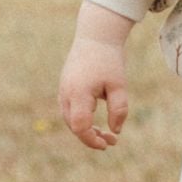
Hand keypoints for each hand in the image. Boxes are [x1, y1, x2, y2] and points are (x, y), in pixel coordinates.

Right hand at [59, 10, 131, 150]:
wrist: (95, 36)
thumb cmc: (109, 60)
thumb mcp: (119, 85)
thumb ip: (119, 109)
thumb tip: (115, 131)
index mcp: (78, 93)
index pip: (79, 126)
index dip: (92, 140)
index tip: (108, 144)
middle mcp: (66, 94)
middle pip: (73, 126)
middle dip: (91, 137)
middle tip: (112, 140)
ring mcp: (62, 91)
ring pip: (70, 120)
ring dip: (86, 130)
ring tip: (106, 134)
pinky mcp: (65, 88)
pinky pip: (69, 111)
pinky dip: (81, 120)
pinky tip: (95, 122)